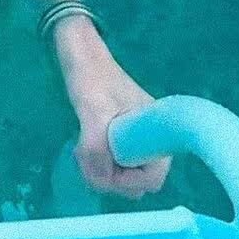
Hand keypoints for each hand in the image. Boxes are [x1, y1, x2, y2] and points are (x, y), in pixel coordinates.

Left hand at [53, 16, 170, 200]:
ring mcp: (135, 141)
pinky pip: (111, 164)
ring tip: (80, 151)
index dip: (128, 182)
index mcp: (157, 135)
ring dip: (98, 170)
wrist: (81, 56)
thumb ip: (97, 149)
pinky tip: (81, 148)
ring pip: (121, 175)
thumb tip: (100, 179)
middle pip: (136, 182)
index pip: (152, 179)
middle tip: (86, 158)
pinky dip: (95, 162)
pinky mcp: (120, 140)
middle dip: (110, 177)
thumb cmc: (92, 79)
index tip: (105, 168)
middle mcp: (151, 141)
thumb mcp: (94, 113)